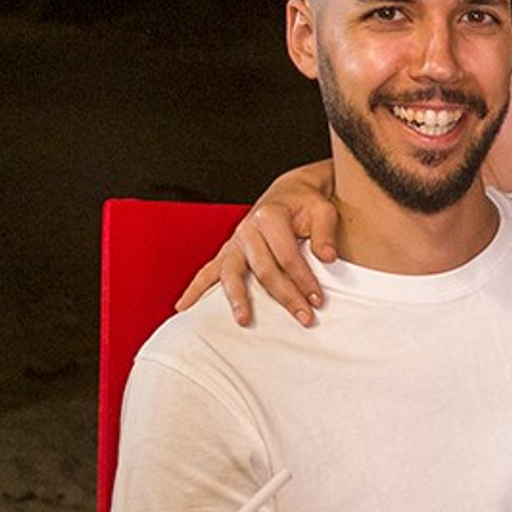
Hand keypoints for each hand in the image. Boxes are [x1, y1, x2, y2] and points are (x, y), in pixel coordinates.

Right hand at [174, 162, 338, 325]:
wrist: (289, 193)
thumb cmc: (307, 203)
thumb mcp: (323, 210)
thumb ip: (325, 233)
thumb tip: (327, 258)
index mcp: (270, 217)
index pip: (288, 256)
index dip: (304, 280)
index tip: (318, 300)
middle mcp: (247, 229)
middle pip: (264, 270)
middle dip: (285, 296)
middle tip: (304, 318)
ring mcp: (235, 241)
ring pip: (232, 273)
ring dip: (237, 298)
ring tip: (243, 319)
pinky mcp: (228, 251)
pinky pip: (207, 271)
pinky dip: (195, 289)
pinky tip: (184, 307)